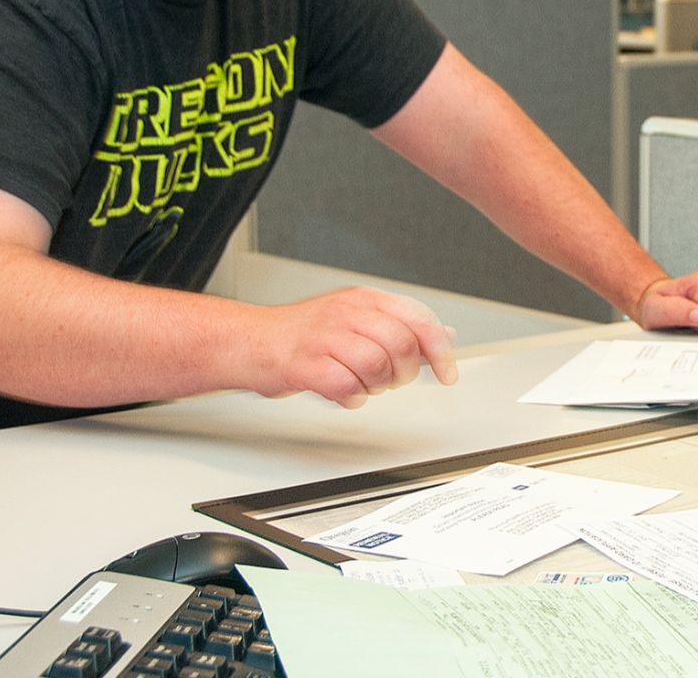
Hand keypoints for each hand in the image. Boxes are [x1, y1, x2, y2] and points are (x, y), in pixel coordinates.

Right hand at [254, 286, 458, 407]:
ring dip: (377, 386)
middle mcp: (346, 312)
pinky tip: (344, 393)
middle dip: (404, 372)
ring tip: (363, 385)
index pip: (418, 318)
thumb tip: (444, 334)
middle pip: (401, 344)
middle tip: (391, 380)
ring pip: (377, 366)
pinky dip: (352, 397)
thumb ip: (400, 324)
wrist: (251, 341)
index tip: (446, 373)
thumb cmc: (304, 333)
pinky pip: (346, 386)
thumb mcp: (357, 317)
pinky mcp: (305, 364)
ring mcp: (324, 337)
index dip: (439, 350)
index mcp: (364, 298)